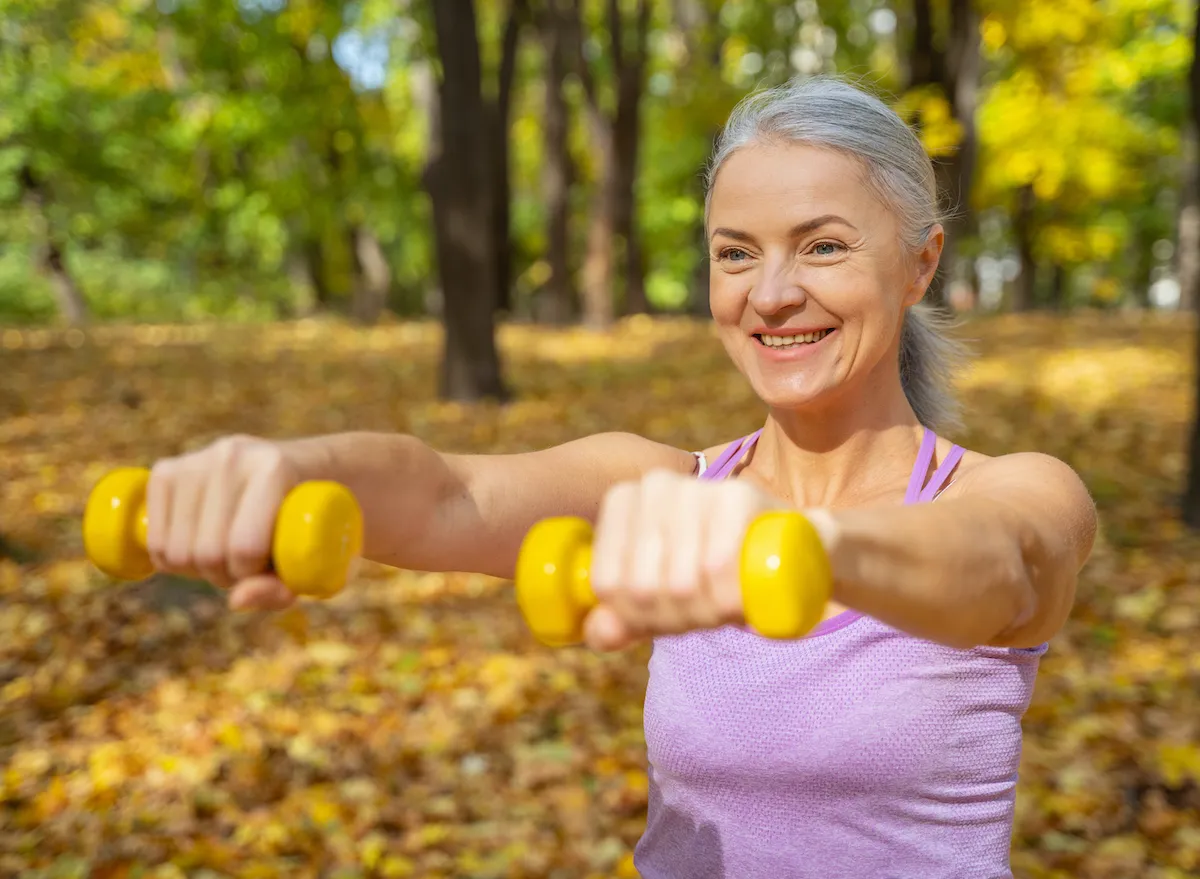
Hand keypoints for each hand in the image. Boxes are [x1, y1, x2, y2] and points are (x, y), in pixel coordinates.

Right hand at [145, 435, 309, 610]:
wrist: (312, 471)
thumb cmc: (319, 524)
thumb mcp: (318, 561)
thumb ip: (284, 587)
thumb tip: (237, 601)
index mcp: (275, 468)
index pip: (244, 546)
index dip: (253, 574)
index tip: (270, 567)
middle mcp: (232, 455)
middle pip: (206, 552)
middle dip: (226, 575)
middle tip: (249, 564)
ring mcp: (196, 459)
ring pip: (174, 550)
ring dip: (199, 569)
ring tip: (228, 554)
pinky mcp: (167, 469)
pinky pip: (153, 539)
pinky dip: (172, 558)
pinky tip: (200, 545)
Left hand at [585, 469, 788, 650]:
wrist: (785, 548)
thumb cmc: (709, 572)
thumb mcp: (661, 596)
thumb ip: (620, 618)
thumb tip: (601, 633)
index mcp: (621, 501)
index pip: (608, 585)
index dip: (636, 618)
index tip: (667, 617)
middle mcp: (653, 485)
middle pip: (643, 588)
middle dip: (675, 619)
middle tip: (703, 615)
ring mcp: (695, 486)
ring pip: (680, 583)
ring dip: (705, 615)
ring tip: (722, 609)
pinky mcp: (737, 495)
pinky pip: (717, 565)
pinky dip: (727, 599)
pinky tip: (739, 604)